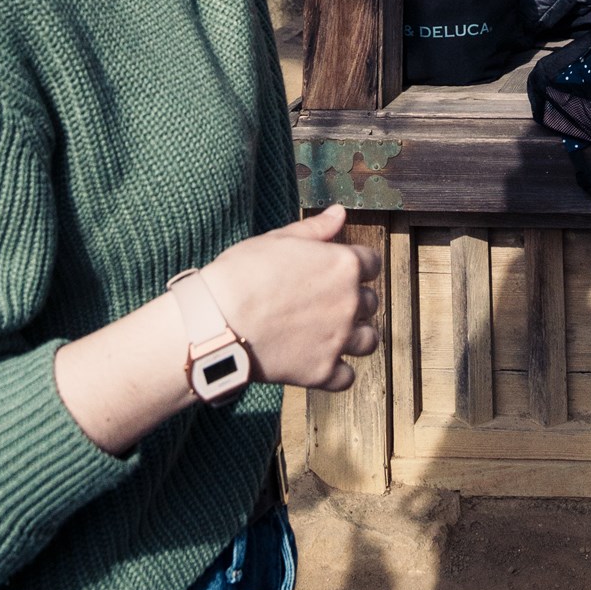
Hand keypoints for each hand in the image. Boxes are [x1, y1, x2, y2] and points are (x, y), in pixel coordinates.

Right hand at [204, 205, 380, 394]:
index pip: (372, 263)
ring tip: (332, 333)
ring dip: (355, 336)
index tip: (340, 271)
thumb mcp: (279, 240)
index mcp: (343, 265)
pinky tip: (320, 361)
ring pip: (368, 341)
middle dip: (354, 300)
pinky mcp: (322, 372)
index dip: (357, 265)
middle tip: (327, 302)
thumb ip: (316, 229)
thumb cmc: (244, 274)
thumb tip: (339, 212)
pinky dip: (338, 372)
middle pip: (371, 302)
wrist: (218, 321)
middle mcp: (349, 302)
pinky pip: (347, 377)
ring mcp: (338, 340)